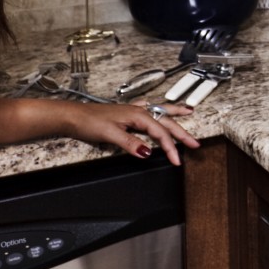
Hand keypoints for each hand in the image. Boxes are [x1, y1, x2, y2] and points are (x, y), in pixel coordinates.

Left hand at [56, 102, 202, 165]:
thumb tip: (148, 152)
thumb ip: (131, 143)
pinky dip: (158, 110)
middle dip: (182, 133)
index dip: (171, 148)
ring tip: (189, 111)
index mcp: (138, 115)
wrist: (73, 115)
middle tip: (195, 144)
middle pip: (165, 122)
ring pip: (160, 112)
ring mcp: (133, 111)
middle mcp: (138, 111)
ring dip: (175, 115)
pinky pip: (148, 110)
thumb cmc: (89, 121)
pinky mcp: (126, 113)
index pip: (160, 134)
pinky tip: (158, 108)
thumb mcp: (111, 134)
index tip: (177, 160)